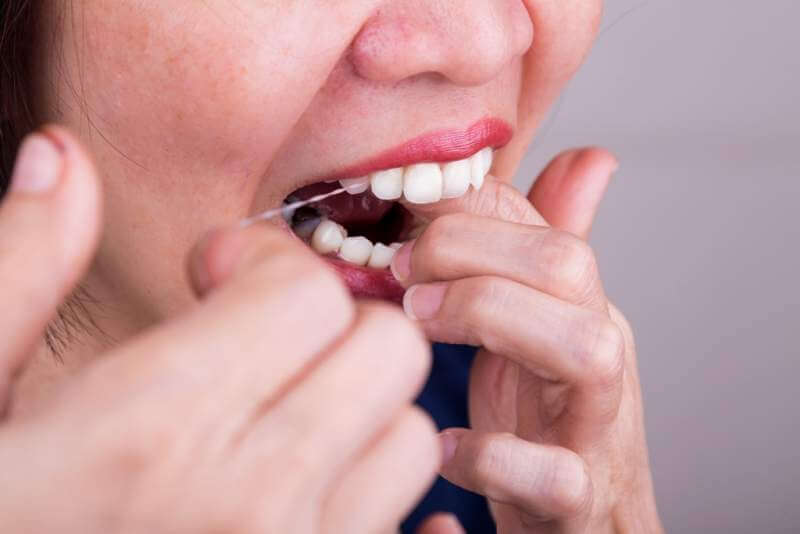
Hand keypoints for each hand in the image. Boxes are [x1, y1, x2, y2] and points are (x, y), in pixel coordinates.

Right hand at [0, 127, 438, 532]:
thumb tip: (63, 159)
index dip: (266, 268)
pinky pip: (416, 532)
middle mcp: (251, 501)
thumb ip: (21, 269)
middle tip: (261, 344)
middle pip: (384, 351)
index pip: (307, 294)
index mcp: (154, 429)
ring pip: (412, 439)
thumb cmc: (0, 507)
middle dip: (329, 327)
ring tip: (284, 421)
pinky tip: (323, 492)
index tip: (219, 281)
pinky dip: (388, 499)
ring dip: (360, 411)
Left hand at [394, 149, 662, 532]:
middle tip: (401, 271)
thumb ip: (536, 249)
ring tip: (418, 324)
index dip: (463, 205)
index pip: (538, 223)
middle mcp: (599, 352)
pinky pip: (553, 474)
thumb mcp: (538, 324)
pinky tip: (442, 446)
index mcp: (581, 306)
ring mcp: (595, 425)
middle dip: (471, 252)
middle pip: (566, 266)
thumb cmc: (545, 420)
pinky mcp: (579, 497)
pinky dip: (490, 456)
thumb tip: (583, 158)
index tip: (395, 212)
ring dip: (488, 318)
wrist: (587, 519)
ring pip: (586, 352)